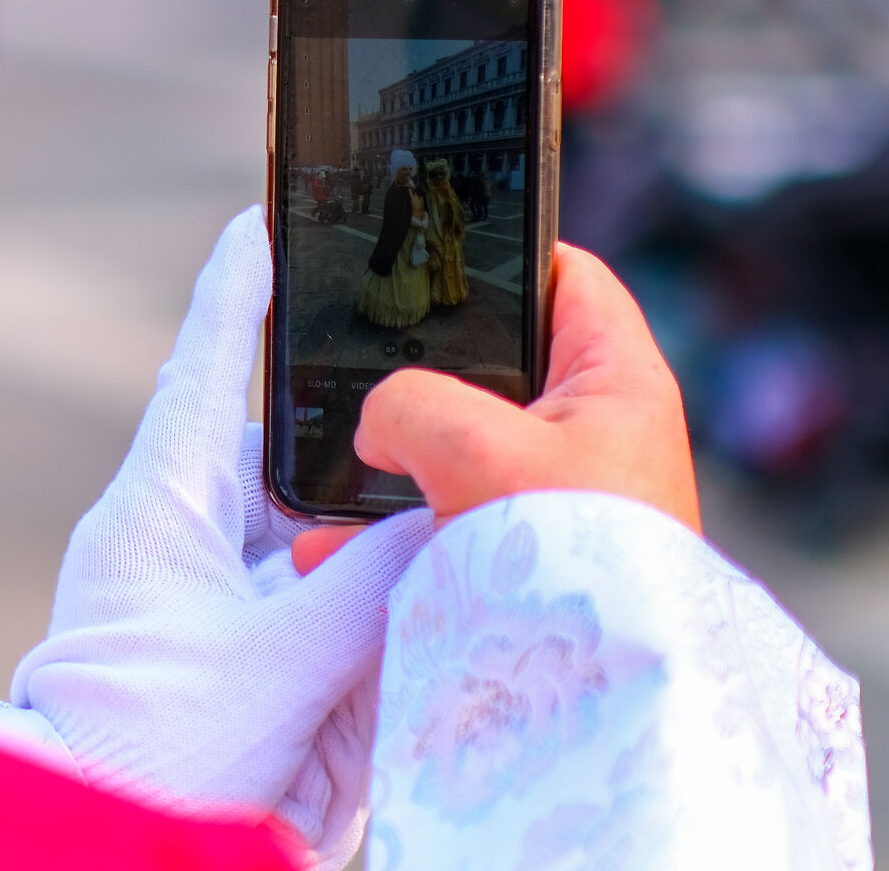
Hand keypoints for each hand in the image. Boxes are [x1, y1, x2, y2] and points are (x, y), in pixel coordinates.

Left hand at [4, 207, 430, 868]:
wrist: (87, 835)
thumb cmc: (149, 753)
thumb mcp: (284, 665)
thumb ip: (373, 588)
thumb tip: (445, 516)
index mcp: (164, 504)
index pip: (212, 362)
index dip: (244, 283)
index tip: (270, 211)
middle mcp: (175, 527)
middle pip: (262, 427)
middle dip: (331, 389)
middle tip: (397, 335)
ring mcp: (192, 582)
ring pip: (288, 507)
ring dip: (349, 490)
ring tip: (422, 449)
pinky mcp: (215, 637)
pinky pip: (293, 576)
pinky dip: (344, 565)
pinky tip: (400, 561)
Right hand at [290, 243, 697, 574]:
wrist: (593, 695)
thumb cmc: (566, 554)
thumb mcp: (469, 442)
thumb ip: (405, 400)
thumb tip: (378, 424)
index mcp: (615, 381)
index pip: (567, 277)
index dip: (506, 248)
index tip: (435, 247)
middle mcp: (594, 434)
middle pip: (496, 365)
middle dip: (421, 368)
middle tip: (363, 356)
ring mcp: (556, 498)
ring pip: (456, 449)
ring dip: (391, 457)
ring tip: (332, 458)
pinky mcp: (519, 557)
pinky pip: (440, 523)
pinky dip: (384, 530)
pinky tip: (327, 542)